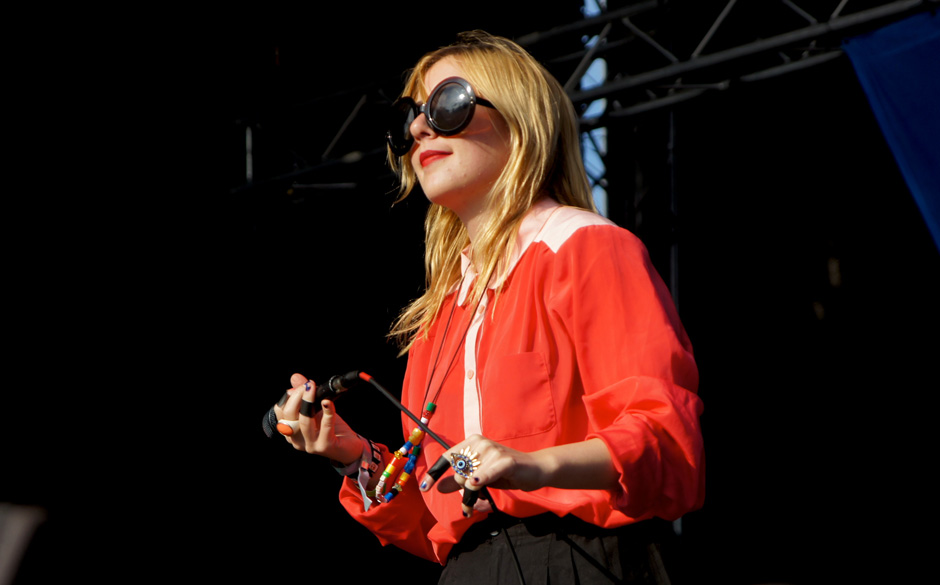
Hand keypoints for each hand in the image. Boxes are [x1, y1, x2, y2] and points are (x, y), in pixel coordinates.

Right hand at [273, 373, 362, 464]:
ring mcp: (310, 445)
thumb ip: (305, 395)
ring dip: (308, 402)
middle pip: (289, 416)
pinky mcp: (325, 446)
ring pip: (304, 421)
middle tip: (308, 385)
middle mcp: (297, 440)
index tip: (300, 385)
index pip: (280, 412)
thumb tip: (295, 377)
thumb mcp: (317, 410)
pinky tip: (328, 402)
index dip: (288, 397)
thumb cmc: (332, 429)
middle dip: (297, 396)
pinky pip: (325, 426)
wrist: (349, 448)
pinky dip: (328, 411)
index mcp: (291, 431)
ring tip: (314, 388)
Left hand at [418, 434, 546, 516]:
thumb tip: (438, 487)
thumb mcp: (480, 477)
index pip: (448, 457)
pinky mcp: (505, 461)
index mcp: (472, 443)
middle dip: (462, 490)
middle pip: (458, 473)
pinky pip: (484, 474)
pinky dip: (479, 480)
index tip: (425, 488)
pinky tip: (476, 484)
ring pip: (469, 479)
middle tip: (473, 501)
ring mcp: (492, 450)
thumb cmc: (505, 473)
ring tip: (482, 502)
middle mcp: (480, 443)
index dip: (435, 473)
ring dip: (473, 496)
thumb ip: (459, 482)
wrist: (534, 469)